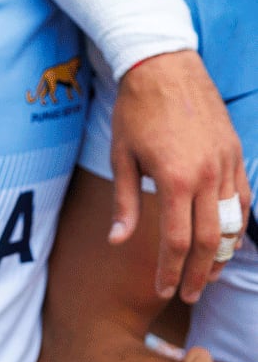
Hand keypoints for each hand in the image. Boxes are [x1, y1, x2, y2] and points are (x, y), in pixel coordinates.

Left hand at [109, 50, 248, 301]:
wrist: (163, 66)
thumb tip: (118, 241)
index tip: (163, 290)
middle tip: (188, 295)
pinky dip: (239, 225)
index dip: (170, 270)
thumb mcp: (121, 156)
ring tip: (207, 274)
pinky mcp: (236, 154)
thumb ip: (124, 202)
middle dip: (198, 273)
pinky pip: (244, 199)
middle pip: (209, 240)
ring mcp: (227, 164)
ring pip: (234, 223)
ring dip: (221, 254)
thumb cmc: (135, 111)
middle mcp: (207, 176)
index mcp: (175, 179)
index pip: (176, 239)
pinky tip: (227, 240)